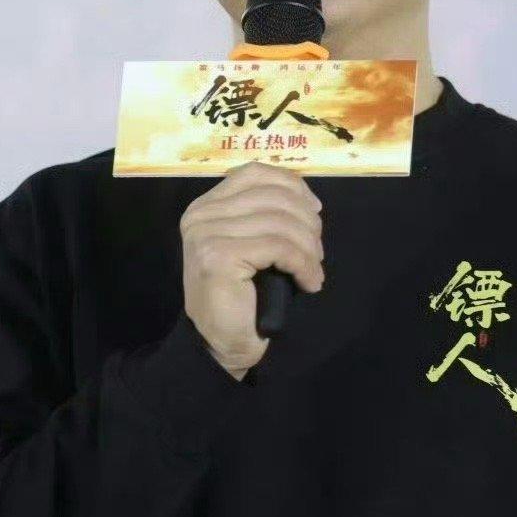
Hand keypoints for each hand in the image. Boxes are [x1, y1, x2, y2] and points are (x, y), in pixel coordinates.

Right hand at [180, 160, 323, 377]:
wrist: (221, 344)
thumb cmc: (242, 296)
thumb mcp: (254, 244)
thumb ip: (266, 215)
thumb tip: (309, 199)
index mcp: (207, 205)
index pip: (256, 172)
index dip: (293, 186)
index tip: (315, 211)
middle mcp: (200, 214)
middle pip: (273, 196)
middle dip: (307, 221)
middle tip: (316, 252)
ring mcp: (206, 233)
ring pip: (280, 222)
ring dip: (308, 247)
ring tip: (314, 270)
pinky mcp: (218, 255)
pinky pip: (279, 247)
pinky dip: (303, 264)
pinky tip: (310, 282)